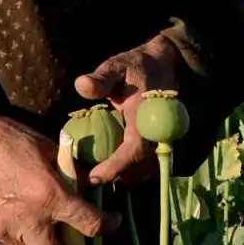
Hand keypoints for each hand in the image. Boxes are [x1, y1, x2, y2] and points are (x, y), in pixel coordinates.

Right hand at [0, 100, 117, 244]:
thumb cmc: (5, 138)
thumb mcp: (45, 148)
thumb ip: (67, 172)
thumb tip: (84, 185)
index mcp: (48, 195)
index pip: (89, 224)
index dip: (107, 227)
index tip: (112, 224)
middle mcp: (29, 220)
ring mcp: (5, 232)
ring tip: (53, 242)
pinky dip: (25, 240)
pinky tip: (23, 223)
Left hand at [73, 34, 181, 185]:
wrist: (162, 65)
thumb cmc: (135, 67)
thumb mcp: (116, 67)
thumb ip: (101, 78)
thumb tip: (81, 85)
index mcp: (146, 115)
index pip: (135, 148)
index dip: (116, 166)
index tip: (94, 177)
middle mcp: (157, 131)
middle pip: (139, 167)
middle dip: (114, 176)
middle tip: (87, 179)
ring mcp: (161, 139)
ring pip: (143, 170)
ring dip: (121, 176)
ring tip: (94, 174)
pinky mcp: (159, 144)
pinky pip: (145, 165)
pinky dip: (128, 170)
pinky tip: (107, 166)